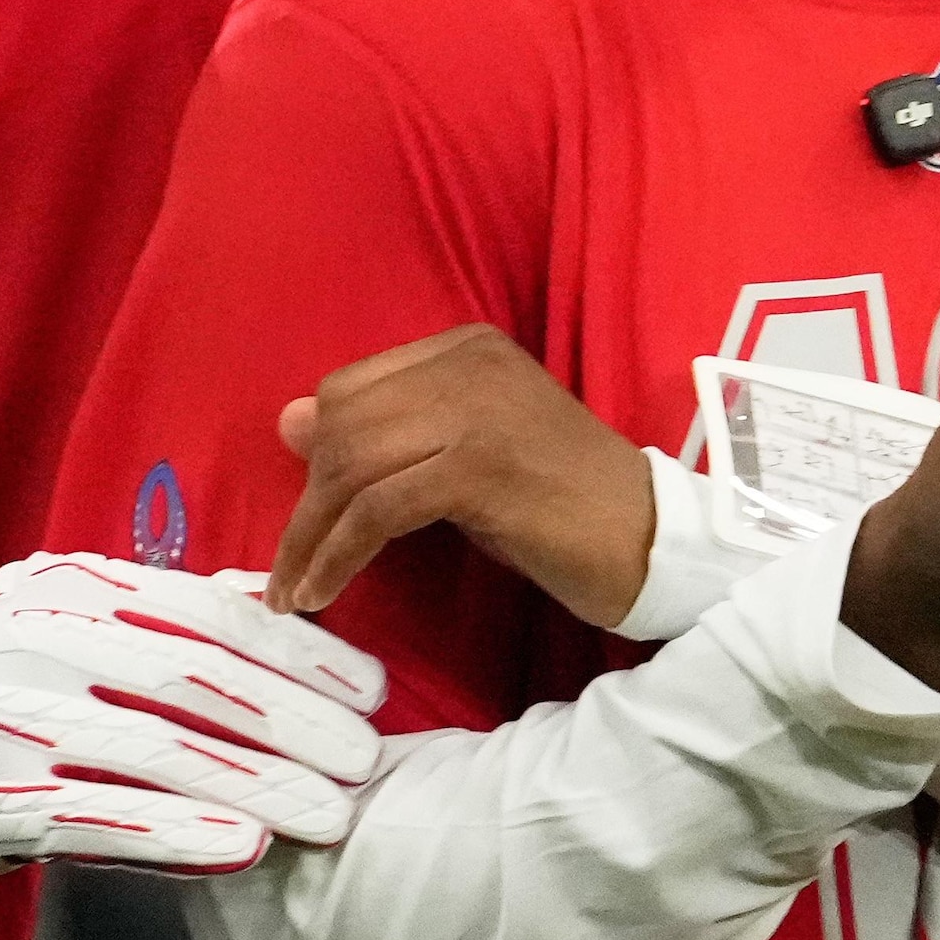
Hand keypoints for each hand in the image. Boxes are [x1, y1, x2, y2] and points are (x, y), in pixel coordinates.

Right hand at [0, 554, 389, 885]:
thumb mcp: (56, 624)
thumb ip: (153, 615)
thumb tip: (265, 599)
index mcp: (64, 586)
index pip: (203, 611)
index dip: (295, 650)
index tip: (368, 687)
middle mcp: (34, 638)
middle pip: (190, 676)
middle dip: (292, 719)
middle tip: (366, 760)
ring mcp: (4, 717)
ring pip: (154, 748)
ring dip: (255, 782)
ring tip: (329, 815)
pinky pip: (94, 816)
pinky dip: (175, 832)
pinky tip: (242, 850)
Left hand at [267, 326, 658, 624]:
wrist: (651, 540)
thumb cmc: (560, 506)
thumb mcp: (463, 459)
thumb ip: (390, 435)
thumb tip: (289, 421)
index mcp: (464, 348)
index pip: (351, 389)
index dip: (318, 457)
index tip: (306, 520)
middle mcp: (467, 364)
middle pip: (342, 424)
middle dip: (306, 504)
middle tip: (294, 568)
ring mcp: (476, 411)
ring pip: (352, 464)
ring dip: (311, 537)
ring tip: (296, 591)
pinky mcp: (480, 468)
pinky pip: (379, 508)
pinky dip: (340, 554)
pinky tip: (326, 591)